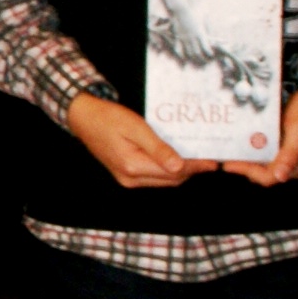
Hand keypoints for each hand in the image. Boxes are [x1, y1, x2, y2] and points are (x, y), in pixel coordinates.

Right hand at [67, 94, 213, 188]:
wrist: (83, 118)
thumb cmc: (109, 117)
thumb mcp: (136, 127)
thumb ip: (158, 148)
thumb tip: (180, 167)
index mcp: (132, 166)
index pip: (174, 171)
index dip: (196, 166)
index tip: (214, 160)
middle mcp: (130, 178)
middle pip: (172, 179)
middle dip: (192, 170)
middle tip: (211, 157)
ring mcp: (127, 179)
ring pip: (164, 180)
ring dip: (182, 171)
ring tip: (198, 158)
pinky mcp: (126, 175)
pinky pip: (154, 177)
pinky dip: (168, 169)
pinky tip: (177, 158)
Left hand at [222, 72, 297, 186]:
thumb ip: (290, 154)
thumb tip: (281, 177)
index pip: (268, 177)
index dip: (247, 172)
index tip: (229, 163)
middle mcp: (293, 166)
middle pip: (263, 173)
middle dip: (243, 166)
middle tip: (222, 155)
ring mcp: (288, 158)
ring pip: (262, 164)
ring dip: (246, 158)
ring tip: (227, 149)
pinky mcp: (284, 148)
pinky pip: (265, 154)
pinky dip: (252, 150)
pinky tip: (240, 142)